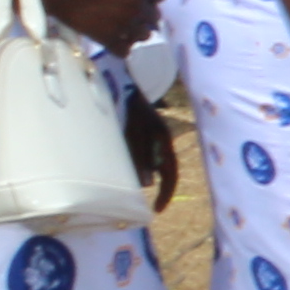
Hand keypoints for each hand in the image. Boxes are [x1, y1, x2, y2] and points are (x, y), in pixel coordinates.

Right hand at [39, 0, 162, 54]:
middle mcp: (137, 7)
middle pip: (154, 16)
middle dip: (145, 12)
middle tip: (132, 9)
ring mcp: (124, 26)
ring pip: (144, 35)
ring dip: (136, 30)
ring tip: (126, 26)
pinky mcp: (107, 40)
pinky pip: (125, 50)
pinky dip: (123, 46)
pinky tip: (116, 39)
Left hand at [122, 95, 181, 216]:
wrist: (126, 78)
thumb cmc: (130, 105)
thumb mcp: (133, 132)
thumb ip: (139, 156)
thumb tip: (145, 185)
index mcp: (164, 143)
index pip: (170, 175)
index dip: (166, 194)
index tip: (156, 210)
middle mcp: (161, 141)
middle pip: (161, 170)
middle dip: (150, 184)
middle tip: (136, 199)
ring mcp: (152, 136)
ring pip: (148, 161)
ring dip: (138, 169)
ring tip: (122, 178)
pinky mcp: (140, 131)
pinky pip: (139, 152)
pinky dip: (132, 160)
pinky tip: (118, 160)